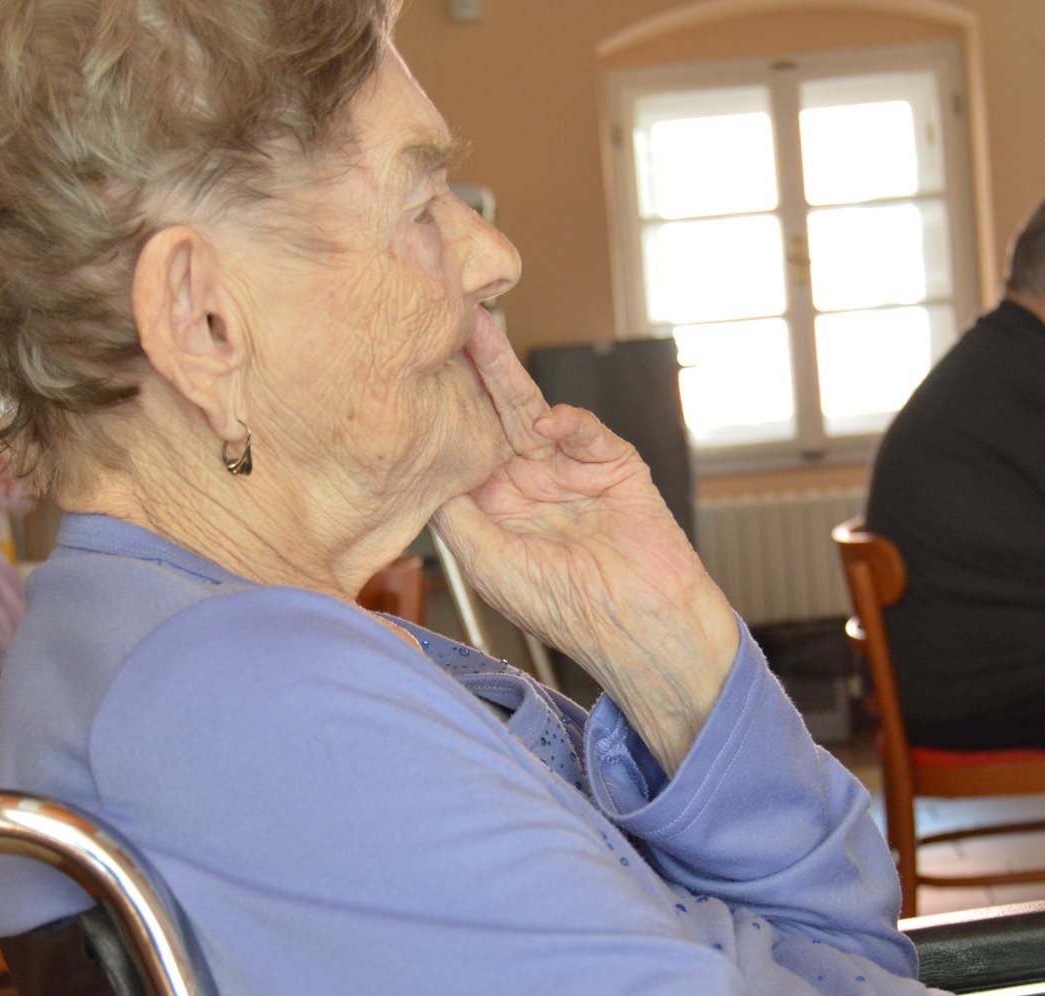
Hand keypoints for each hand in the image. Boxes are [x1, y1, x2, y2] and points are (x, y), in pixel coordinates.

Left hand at [432, 310, 738, 772]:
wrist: (638, 626)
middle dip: (470, 370)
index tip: (406, 374)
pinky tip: (548, 423)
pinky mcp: (613, 465)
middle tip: (443, 320)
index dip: (438, 412)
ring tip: (481, 328)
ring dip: (507, 371)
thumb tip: (419, 468)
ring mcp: (570, 470)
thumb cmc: (563, 609)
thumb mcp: (486, 563)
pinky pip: (585, 430)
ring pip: (533, 409)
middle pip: (491, 415)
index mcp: (494, 507)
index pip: (460, 446)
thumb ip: (454, 514)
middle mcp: (528, 482)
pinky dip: (568, 421)